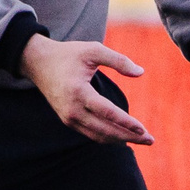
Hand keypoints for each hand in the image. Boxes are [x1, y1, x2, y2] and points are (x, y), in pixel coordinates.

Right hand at [21, 35, 152, 145]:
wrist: (38, 63)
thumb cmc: (68, 54)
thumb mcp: (93, 49)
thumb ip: (118, 60)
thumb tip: (141, 73)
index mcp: (79, 92)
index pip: (107, 113)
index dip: (126, 123)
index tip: (144, 130)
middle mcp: (72, 110)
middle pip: (105, 130)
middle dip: (129, 137)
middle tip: (150, 140)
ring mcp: (68, 118)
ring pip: (98, 136)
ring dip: (120, 140)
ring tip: (141, 140)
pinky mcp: (67, 121)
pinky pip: (91, 134)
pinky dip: (108, 137)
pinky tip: (123, 136)